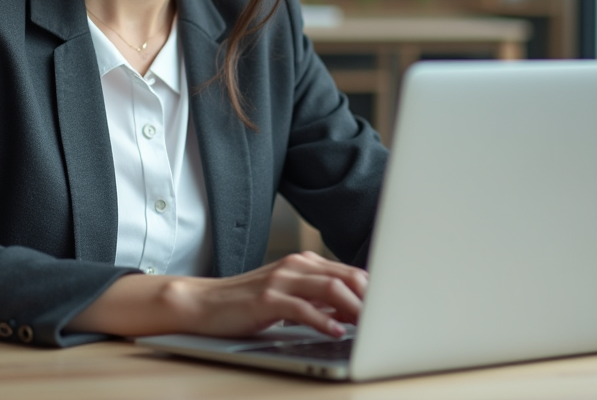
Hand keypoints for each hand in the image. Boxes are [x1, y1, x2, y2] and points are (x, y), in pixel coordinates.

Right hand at [69, 251, 366, 338]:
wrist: (203, 303)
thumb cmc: (246, 304)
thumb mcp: (287, 298)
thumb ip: (318, 301)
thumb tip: (352, 312)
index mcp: (303, 264)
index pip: (349, 273)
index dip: (373, 291)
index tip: (393, 307)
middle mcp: (295, 266)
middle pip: (345, 277)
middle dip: (371, 298)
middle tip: (391, 318)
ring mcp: (280, 280)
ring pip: (329, 288)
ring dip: (354, 307)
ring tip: (370, 325)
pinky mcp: (267, 299)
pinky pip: (302, 308)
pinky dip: (323, 320)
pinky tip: (337, 332)